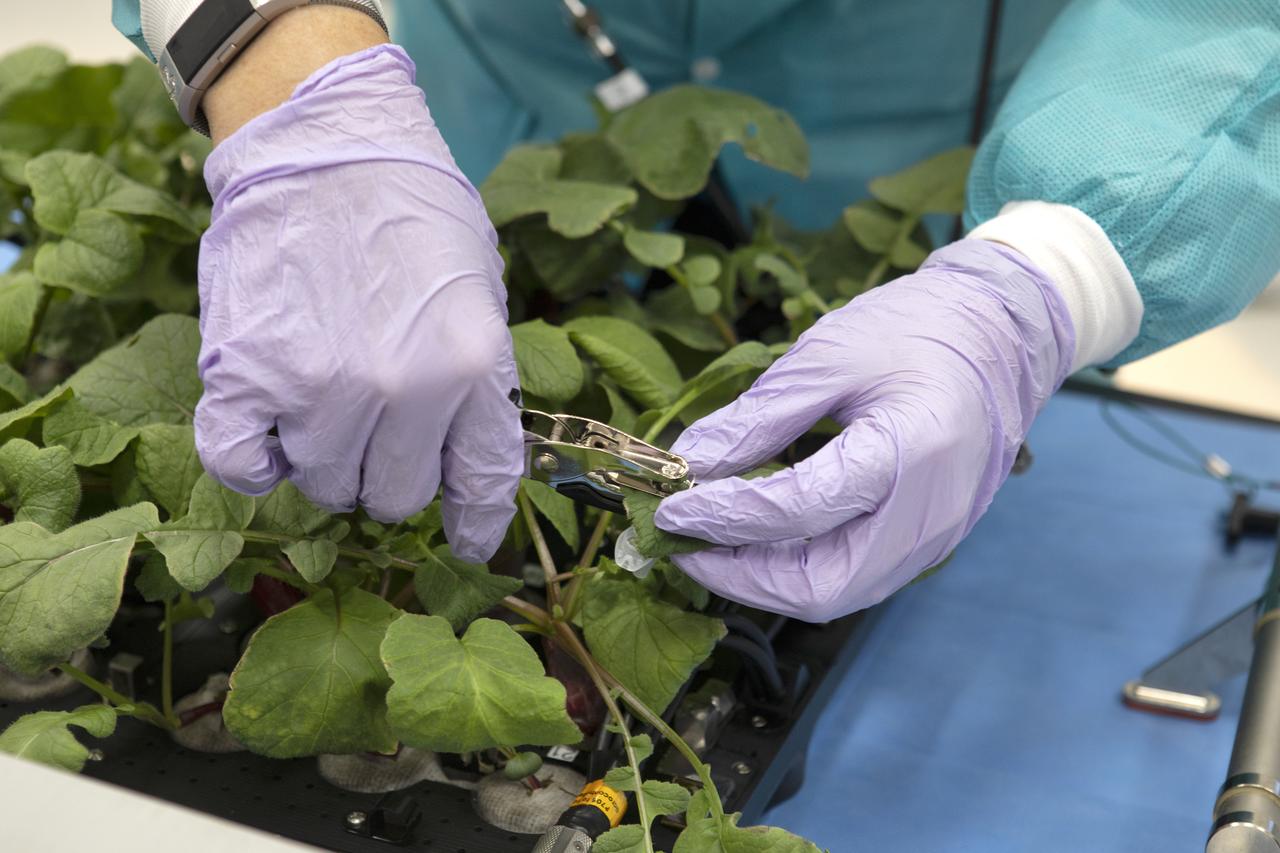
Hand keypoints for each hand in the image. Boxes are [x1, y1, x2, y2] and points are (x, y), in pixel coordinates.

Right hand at [195, 45, 521, 560]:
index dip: (474, 523)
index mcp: (473, 367)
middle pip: (392, 496)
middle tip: (376, 425)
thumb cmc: (412, 211)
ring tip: (324, 394)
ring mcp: (321, 388)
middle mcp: (403, 390)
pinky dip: (255, 462)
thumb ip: (476, 382)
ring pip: (322, 485)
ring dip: (324, 455)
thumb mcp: (480, 294)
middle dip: (387, 473)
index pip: (480, 483)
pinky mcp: (245, 376)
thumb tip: (465, 457)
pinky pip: (242, 469)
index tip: (467, 545)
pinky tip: (268, 429)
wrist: (325, 140)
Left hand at [653, 240, 1074, 620]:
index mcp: (908, 454)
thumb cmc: (919, 329)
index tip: (671, 506)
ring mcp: (935, 537)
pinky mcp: (929, 542)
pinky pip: (855, 576)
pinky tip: (761, 540)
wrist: (1002, 332)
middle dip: (739, 576)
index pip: (796, 510)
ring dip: (765, 580)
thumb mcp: (827, 356)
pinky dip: (799, 569)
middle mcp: (928, 514)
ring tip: (712, 544)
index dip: (723, 516)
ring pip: (835, 593)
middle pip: (819, 586)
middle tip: (685, 543)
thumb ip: (757, 418)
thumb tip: (691, 463)